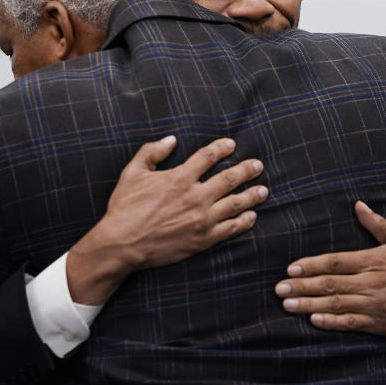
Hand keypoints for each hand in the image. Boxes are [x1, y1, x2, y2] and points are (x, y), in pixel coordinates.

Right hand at [68, 136, 266, 304]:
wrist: (122, 244)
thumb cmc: (124, 208)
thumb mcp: (132, 173)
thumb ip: (151, 152)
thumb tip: (171, 140)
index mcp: (180, 178)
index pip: (208, 157)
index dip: (222, 148)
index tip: (231, 144)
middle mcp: (195, 197)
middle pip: (229, 179)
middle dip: (246, 170)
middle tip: (258, 165)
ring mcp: (202, 220)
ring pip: (235, 204)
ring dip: (251, 195)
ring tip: (263, 190)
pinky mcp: (202, 239)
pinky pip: (230, 229)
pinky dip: (244, 222)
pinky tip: (252, 216)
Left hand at [275, 201, 385, 351]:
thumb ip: (376, 223)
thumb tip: (358, 205)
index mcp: (373, 260)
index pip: (336, 262)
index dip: (312, 265)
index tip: (291, 268)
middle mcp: (371, 282)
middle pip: (331, 284)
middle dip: (302, 286)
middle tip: (279, 288)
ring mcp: (374, 304)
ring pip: (336, 304)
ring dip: (310, 304)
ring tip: (288, 304)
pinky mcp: (378, 323)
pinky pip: (351, 323)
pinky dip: (332, 322)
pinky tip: (314, 320)